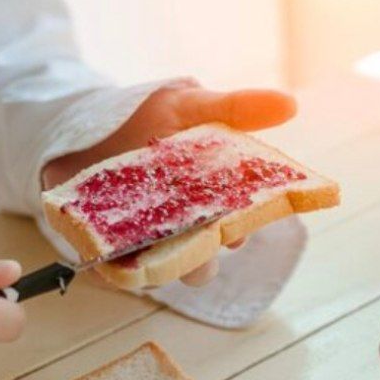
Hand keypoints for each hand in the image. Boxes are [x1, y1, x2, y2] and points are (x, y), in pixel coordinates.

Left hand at [43, 86, 296, 285]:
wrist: (88, 120)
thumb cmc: (151, 114)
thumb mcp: (191, 105)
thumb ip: (237, 108)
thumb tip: (291, 105)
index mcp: (211, 203)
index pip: (234, 231)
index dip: (237, 236)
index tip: (235, 235)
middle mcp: (180, 230)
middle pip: (198, 264)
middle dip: (198, 265)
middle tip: (193, 259)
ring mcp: (142, 241)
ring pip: (155, 274)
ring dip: (152, 272)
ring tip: (141, 261)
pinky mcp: (102, 245)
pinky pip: (108, 270)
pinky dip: (107, 269)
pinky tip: (101, 261)